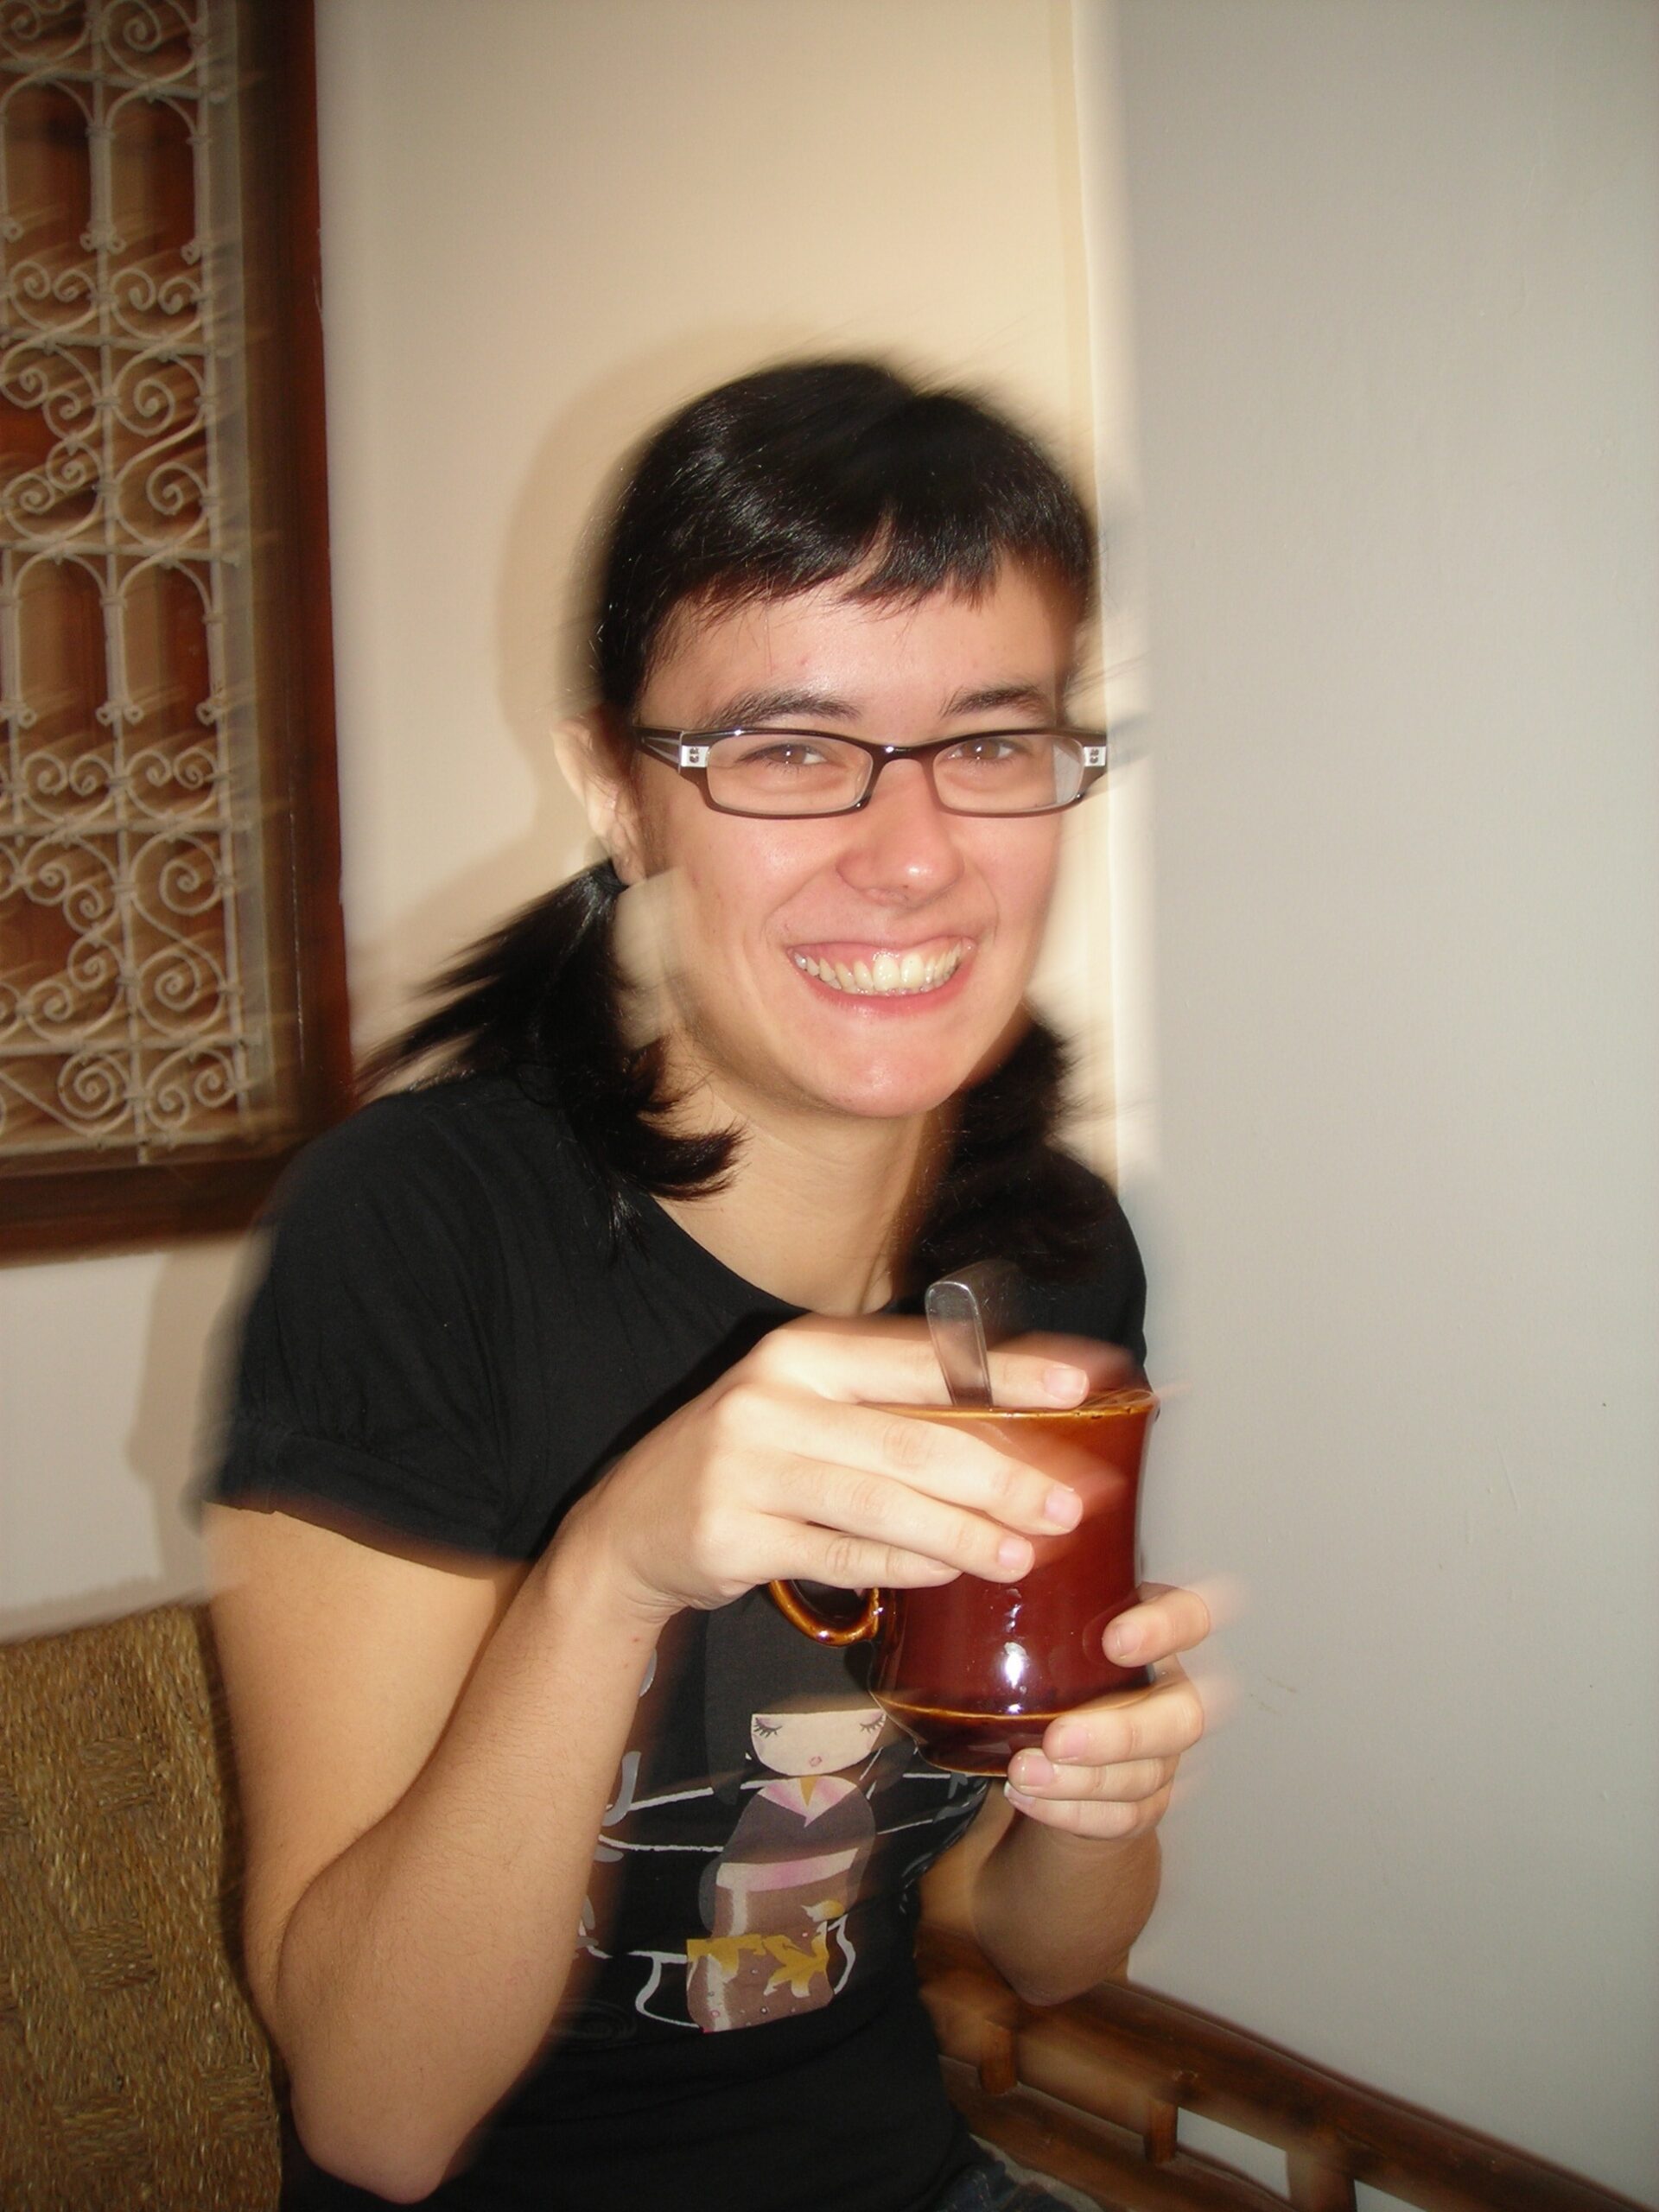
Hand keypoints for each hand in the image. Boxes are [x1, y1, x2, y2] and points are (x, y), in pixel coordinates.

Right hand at [560, 1315, 1127, 1625]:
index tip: (1082, 1384)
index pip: (926, 1357)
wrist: (631, 1526)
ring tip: (1024, 1554)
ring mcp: (747, 1466)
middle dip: (1002, 1474)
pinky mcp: (732, 1535)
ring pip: (881, 1502)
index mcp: (805, 1351)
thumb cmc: (750, 1460)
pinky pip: (839, 1555)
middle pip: (912, 1437)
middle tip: (1069, 1505)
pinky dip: (902, 1568)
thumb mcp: (810, 1409)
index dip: (1009, 1370)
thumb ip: (896, 1411)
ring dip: (963, 1532)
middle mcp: (773, 1396)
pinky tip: (950, 1575)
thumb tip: (1025, 1426)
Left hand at [1003, 1583, 1210, 1837]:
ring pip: (1146, 1776)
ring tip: (1022, 1772)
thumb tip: (972, 1569)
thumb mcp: (1044, 1625)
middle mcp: (1173, 1695)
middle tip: (1056, 1737)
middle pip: (1184, 1718)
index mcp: (1157, 1636)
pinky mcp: (1145, 1804)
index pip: (1192, 1618)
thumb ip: (1026, 1599)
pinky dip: (1071, 1812)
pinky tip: (1029, 1797)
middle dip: (1122, 1733)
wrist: (1057, 1743)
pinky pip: (1121, 1818)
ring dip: (1082, 1780)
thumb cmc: (1048, 1663)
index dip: (1167, 1630)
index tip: (1115, 1640)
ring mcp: (1165, 1756)